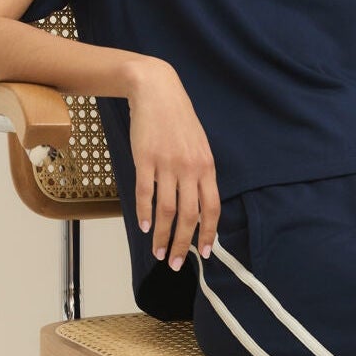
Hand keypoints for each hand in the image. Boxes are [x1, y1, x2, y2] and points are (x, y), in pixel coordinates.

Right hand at [126, 57, 221, 270]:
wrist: (157, 91)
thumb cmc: (179, 120)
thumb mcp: (200, 146)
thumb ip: (201, 174)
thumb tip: (200, 205)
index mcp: (207, 167)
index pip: (212, 208)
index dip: (208, 233)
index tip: (204, 253)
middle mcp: (190, 168)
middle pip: (189, 215)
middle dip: (183, 244)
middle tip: (176, 264)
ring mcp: (167, 164)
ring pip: (166, 209)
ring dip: (162, 235)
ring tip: (158, 252)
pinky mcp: (145, 159)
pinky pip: (144, 193)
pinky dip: (143, 213)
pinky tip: (144, 227)